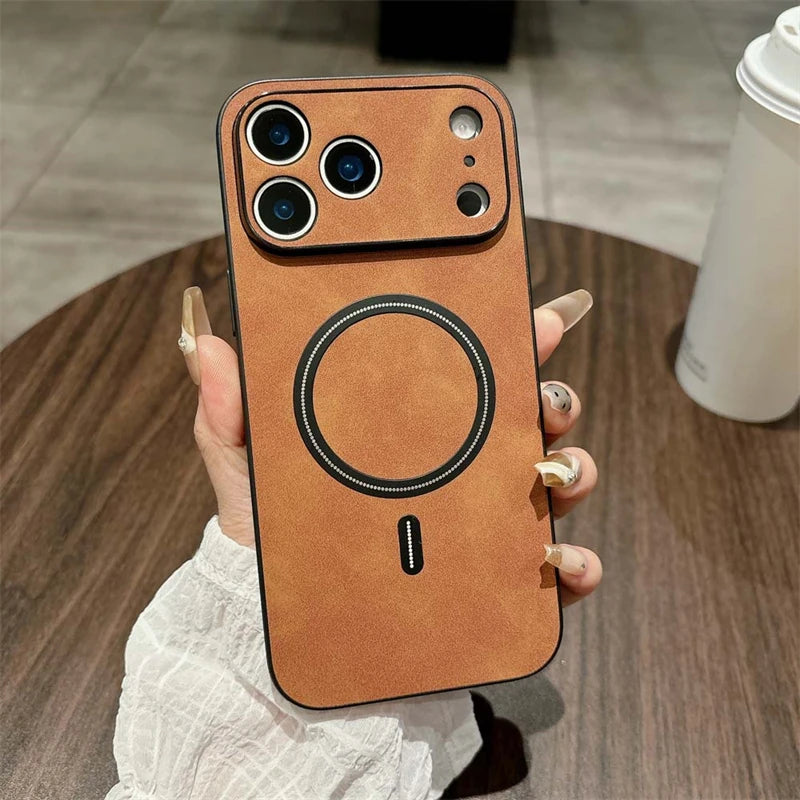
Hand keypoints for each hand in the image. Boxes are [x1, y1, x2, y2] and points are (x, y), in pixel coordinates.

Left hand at [179, 287, 601, 605]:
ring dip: (574, 469)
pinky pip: (551, 571)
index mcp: (416, 428)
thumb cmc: (276, 537)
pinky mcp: (494, 581)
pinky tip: (559, 559)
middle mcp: (460, 467)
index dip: (513, 338)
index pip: (474, 372)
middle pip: (528, 419)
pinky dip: (574, 563)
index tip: (535, 315)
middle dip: (555, 396)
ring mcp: (483, 523)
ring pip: (554, 484)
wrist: (281, 624)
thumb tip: (205, 345)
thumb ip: (231, 411)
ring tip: (555, 472)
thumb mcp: (249, 468)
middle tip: (545, 395)